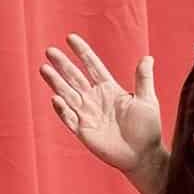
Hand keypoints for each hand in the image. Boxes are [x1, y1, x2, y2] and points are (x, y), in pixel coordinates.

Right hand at [38, 33, 167, 193]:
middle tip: (50, 50)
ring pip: (67, 94)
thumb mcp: (147, 100)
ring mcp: (87, 114)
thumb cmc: (148, 129)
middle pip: (75, 78)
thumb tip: (148, 57)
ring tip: (44, 68)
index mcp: (109, 89)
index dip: (82, 53)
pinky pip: (69, 117)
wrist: (145, 156)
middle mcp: (95, 99)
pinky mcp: (83, 131)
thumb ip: (144, 79)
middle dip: (63, 65)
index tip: (71, 38)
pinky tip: (56, 99)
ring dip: (56, 82)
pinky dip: (62, 109)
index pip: (93, 66)